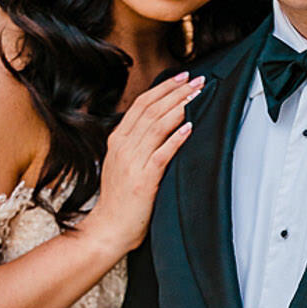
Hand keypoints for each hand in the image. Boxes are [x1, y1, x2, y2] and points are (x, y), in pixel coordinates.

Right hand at [82, 73, 203, 254]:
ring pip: (157, 125)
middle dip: (176, 91)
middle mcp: (123, 147)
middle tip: (197, 80)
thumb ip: (136, 145)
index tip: (181, 78)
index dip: (163, 88)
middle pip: (151, 109)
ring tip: (197, 95)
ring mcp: (132, 162)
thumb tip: (160, 126)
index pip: (141, 104)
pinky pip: (161, 153)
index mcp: (118, 141)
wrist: (108, 229)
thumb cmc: (120, 201)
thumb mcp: (123, 165)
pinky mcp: (143, 180)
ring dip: (180, 107)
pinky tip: (189, 127)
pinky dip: (176, 138)